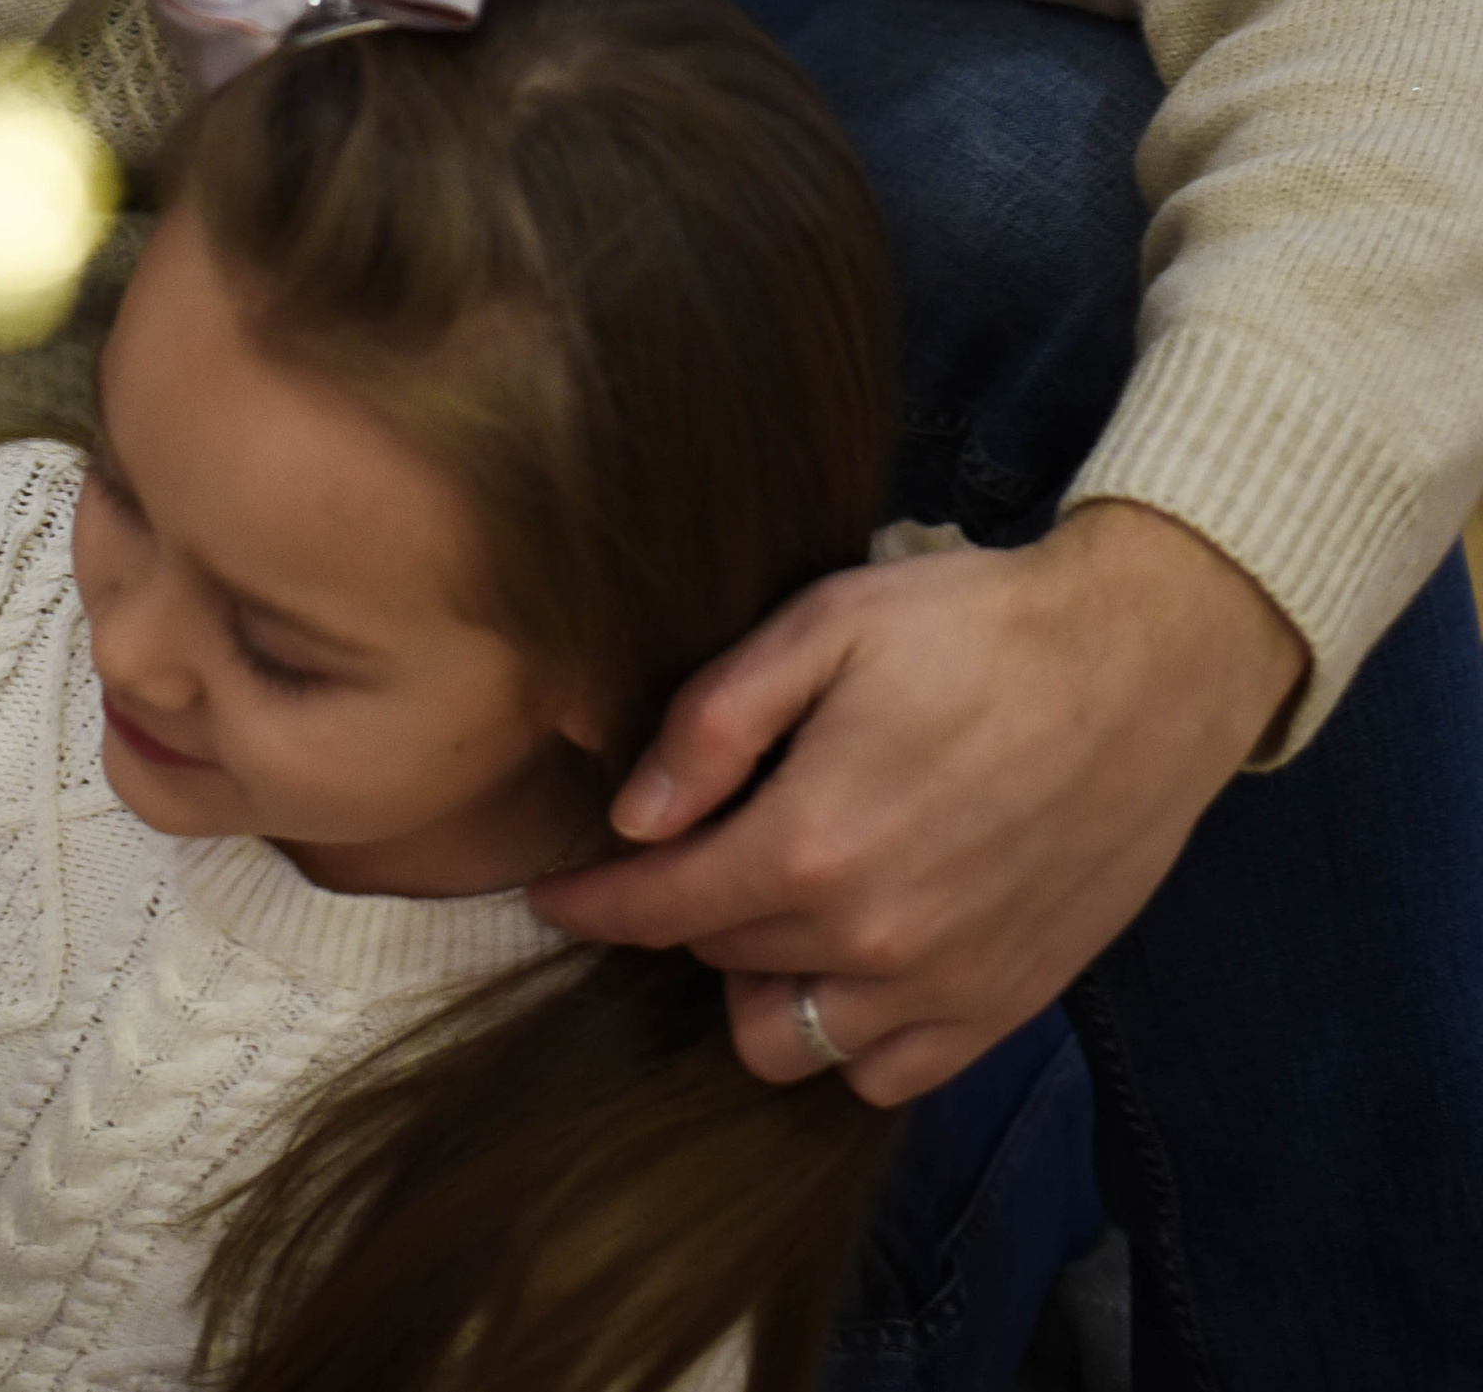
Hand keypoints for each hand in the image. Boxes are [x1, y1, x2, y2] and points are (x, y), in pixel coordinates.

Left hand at [529, 500, 1306, 1104]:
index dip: (590, 900)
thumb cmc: (977, 626)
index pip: (658, 909)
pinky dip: (847, 1034)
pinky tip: (849, 956)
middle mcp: (873, 941)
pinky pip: (885, 1074)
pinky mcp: (1009, 1005)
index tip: (550, 891)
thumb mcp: (824, 624)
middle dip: (686, 907)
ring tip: (772, 903)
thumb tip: (633, 815)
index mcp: (811, 845)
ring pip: (790, 1043)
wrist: (1148, 664)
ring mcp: (946, 987)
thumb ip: (713, 723)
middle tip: (698, 843)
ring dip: (758, 983)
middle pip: (719, 961)